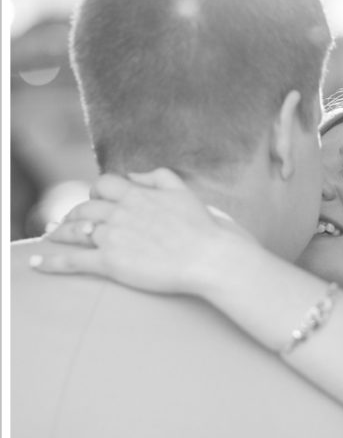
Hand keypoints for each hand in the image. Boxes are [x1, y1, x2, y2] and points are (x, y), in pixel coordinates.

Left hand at [30, 168, 251, 295]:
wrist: (210, 257)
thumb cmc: (202, 228)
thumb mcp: (183, 191)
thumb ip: (157, 176)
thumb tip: (132, 175)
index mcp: (137, 195)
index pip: (103, 186)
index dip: (95, 193)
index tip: (94, 202)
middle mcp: (121, 212)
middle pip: (84, 208)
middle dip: (72, 213)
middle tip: (65, 222)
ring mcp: (113, 237)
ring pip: (74, 230)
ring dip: (59, 232)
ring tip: (50, 237)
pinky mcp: (111, 262)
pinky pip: (73, 260)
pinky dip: (51, 261)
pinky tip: (37, 263)